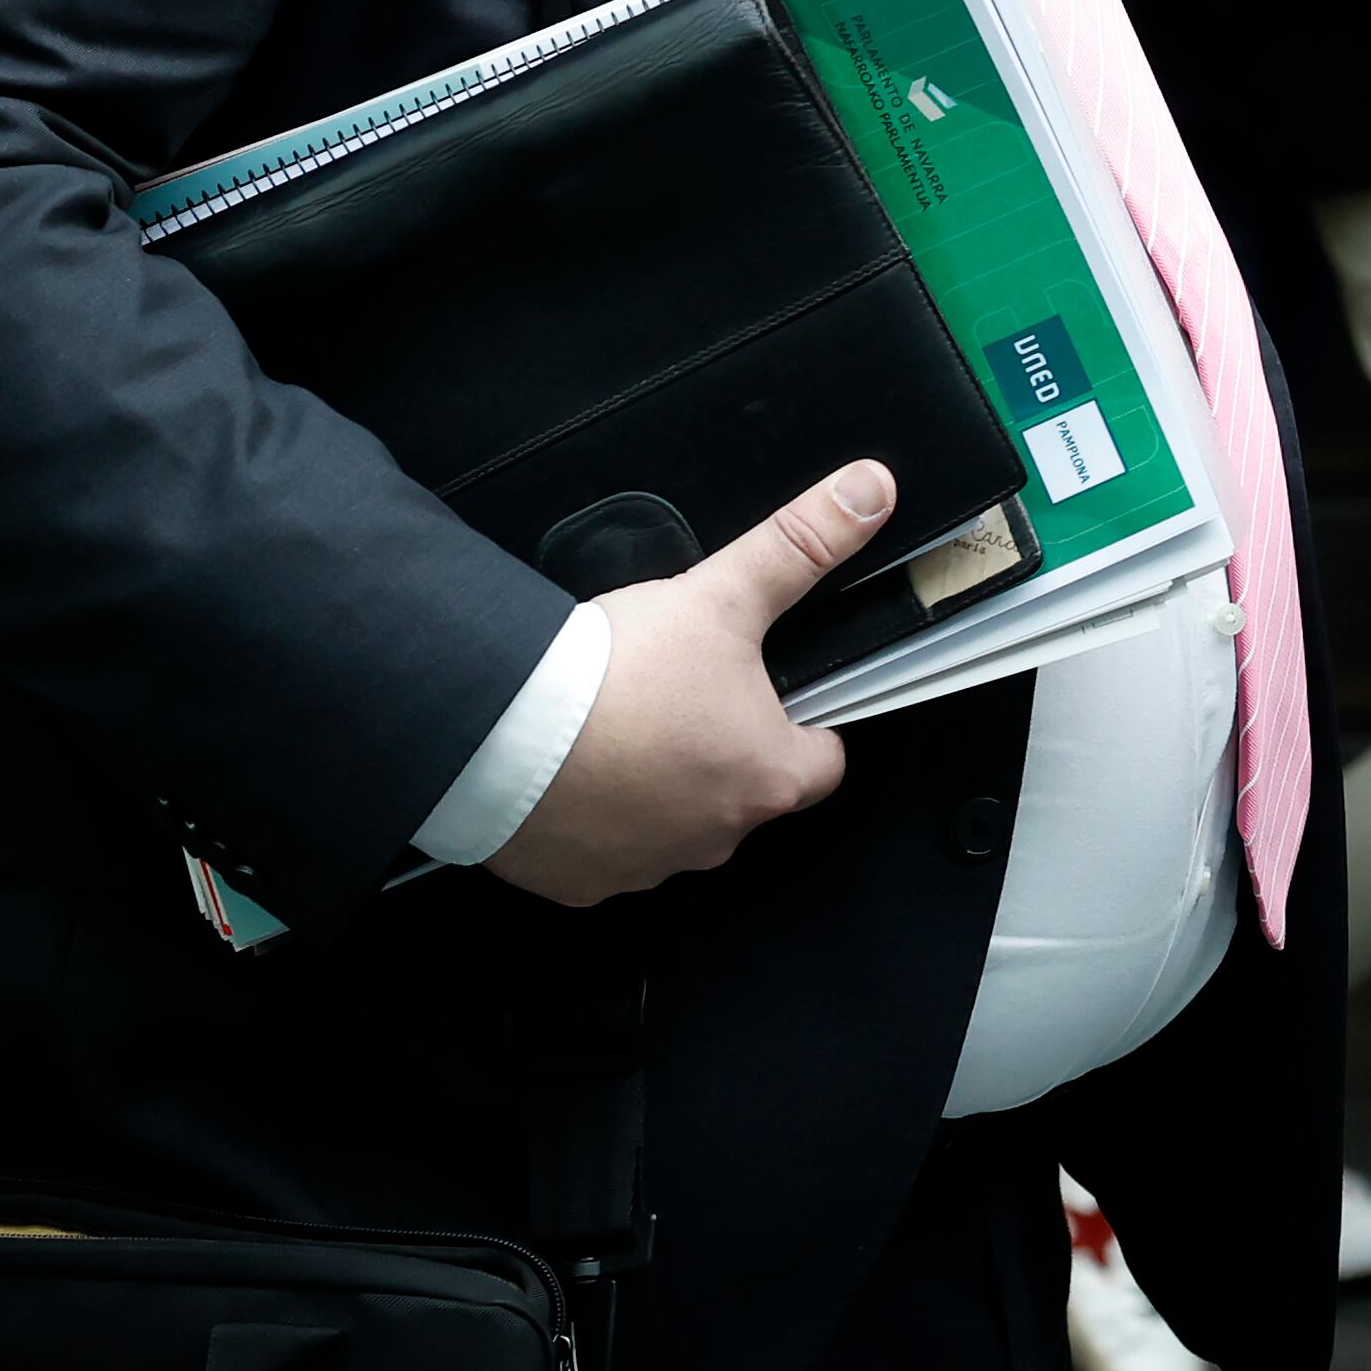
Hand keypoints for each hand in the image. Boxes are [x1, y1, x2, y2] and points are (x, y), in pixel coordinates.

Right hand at [484, 460, 893, 906]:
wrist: (500, 732)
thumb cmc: (616, 677)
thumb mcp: (720, 594)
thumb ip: (801, 545)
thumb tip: (870, 490)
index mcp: (766, 779)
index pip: (822, 762)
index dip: (809, 723)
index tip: (783, 695)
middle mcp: (716, 838)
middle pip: (744, 791)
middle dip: (724, 747)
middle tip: (685, 692)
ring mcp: (645, 867)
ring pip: (674, 823)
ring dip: (658, 783)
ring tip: (623, 723)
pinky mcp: (580, 880)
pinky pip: (603, 851)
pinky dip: (597, 815)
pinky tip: (576, 767)